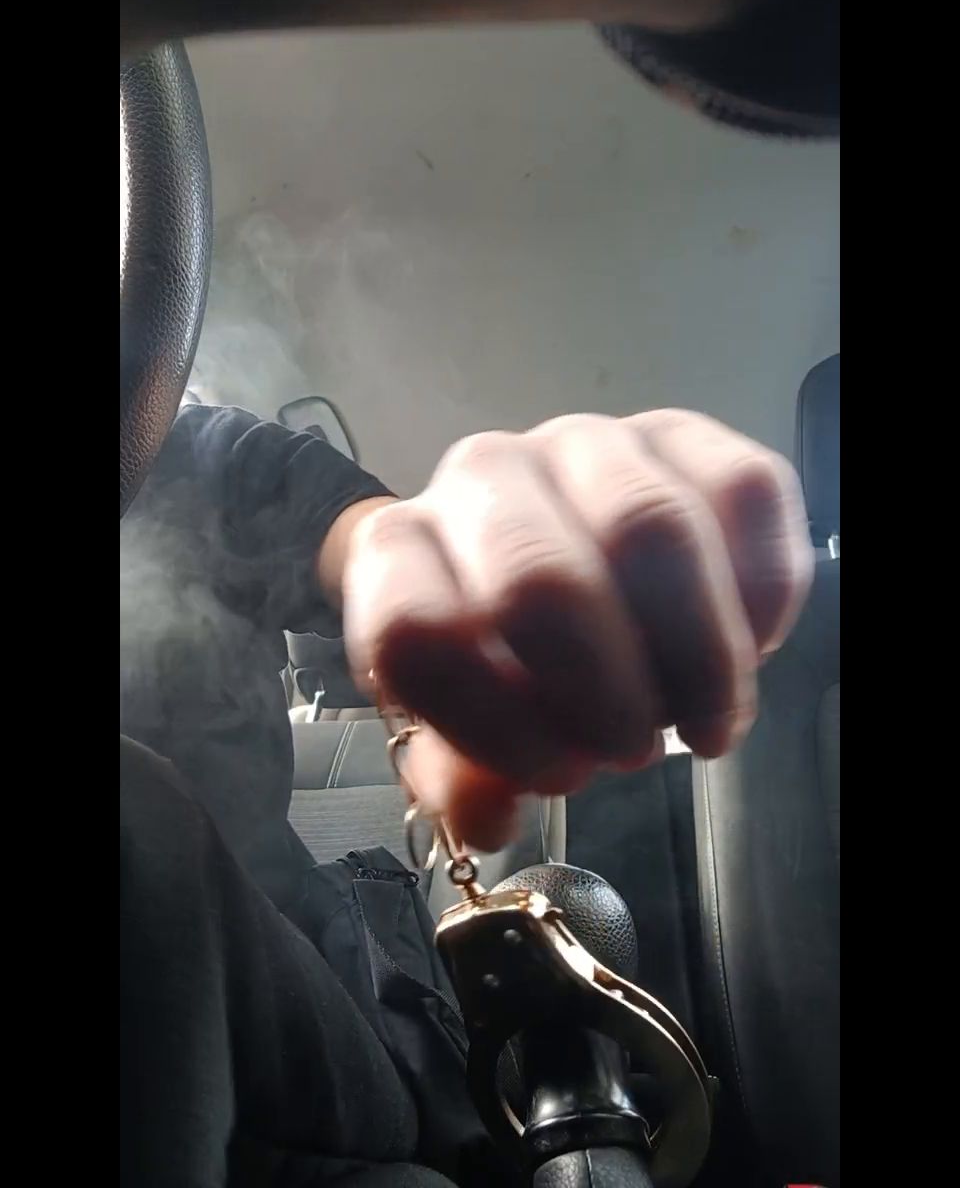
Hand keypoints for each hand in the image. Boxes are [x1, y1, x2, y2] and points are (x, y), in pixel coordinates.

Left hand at [343, 411, 812, 849]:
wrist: (552, 557)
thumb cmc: (506, 654)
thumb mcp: (471, 725)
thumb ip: (464, 774)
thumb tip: (489, 811)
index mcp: (400, 552)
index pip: (418, 631)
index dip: (493, 725)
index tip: (556, 775)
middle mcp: (483, 475)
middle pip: (541, 580)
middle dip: (605, 694)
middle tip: (633, 750)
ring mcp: (581, 443)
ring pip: (652, 525)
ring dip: (697, 653)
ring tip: (704, 720)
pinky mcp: (679, 432)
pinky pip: (741, 488)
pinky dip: (761, 590)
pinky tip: (752, 643)